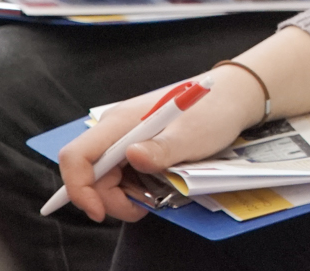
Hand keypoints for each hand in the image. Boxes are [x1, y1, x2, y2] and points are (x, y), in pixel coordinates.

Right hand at [55, 66, 268, 221]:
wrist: (233, 97)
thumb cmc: (214, 111)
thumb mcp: (192, 136)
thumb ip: (162, 149)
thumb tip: (132, 156)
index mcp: (121, 122)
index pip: (77, 156)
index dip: (79, 188)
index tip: (100, 212)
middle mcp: (117, 129)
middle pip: (90, 173)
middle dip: (109, 199)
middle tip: (143, 209)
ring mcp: (126, 138)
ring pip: (106, 178)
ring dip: (124, 196)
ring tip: (155, 199)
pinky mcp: (137, 147)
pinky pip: (123, 174)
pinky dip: (134, 188)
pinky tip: (155, 189)